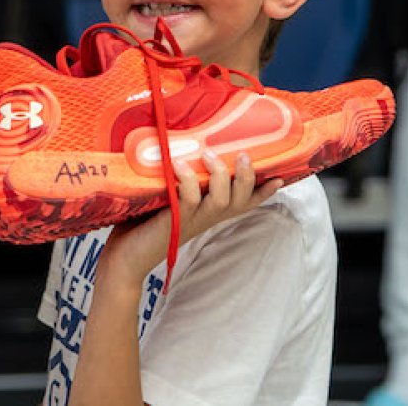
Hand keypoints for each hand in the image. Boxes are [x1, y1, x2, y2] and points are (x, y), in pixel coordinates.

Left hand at [99, 151, 281, 284]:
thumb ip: (178, 182)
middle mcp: (205, 218)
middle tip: (245, 156)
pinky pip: (190, 200)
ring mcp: (192, 221)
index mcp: (208, 213)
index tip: (281, 178)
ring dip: (220, 176)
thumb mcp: (167, 199)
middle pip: (240, 200)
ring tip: (210, 155)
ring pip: (222, 201)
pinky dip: (188, 182)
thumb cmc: (143, 224)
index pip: (244, 204)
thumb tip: (179, 149)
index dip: (263, 193)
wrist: (125, 256)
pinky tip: (180, 165)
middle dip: (248, 178)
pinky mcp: (175, 221)